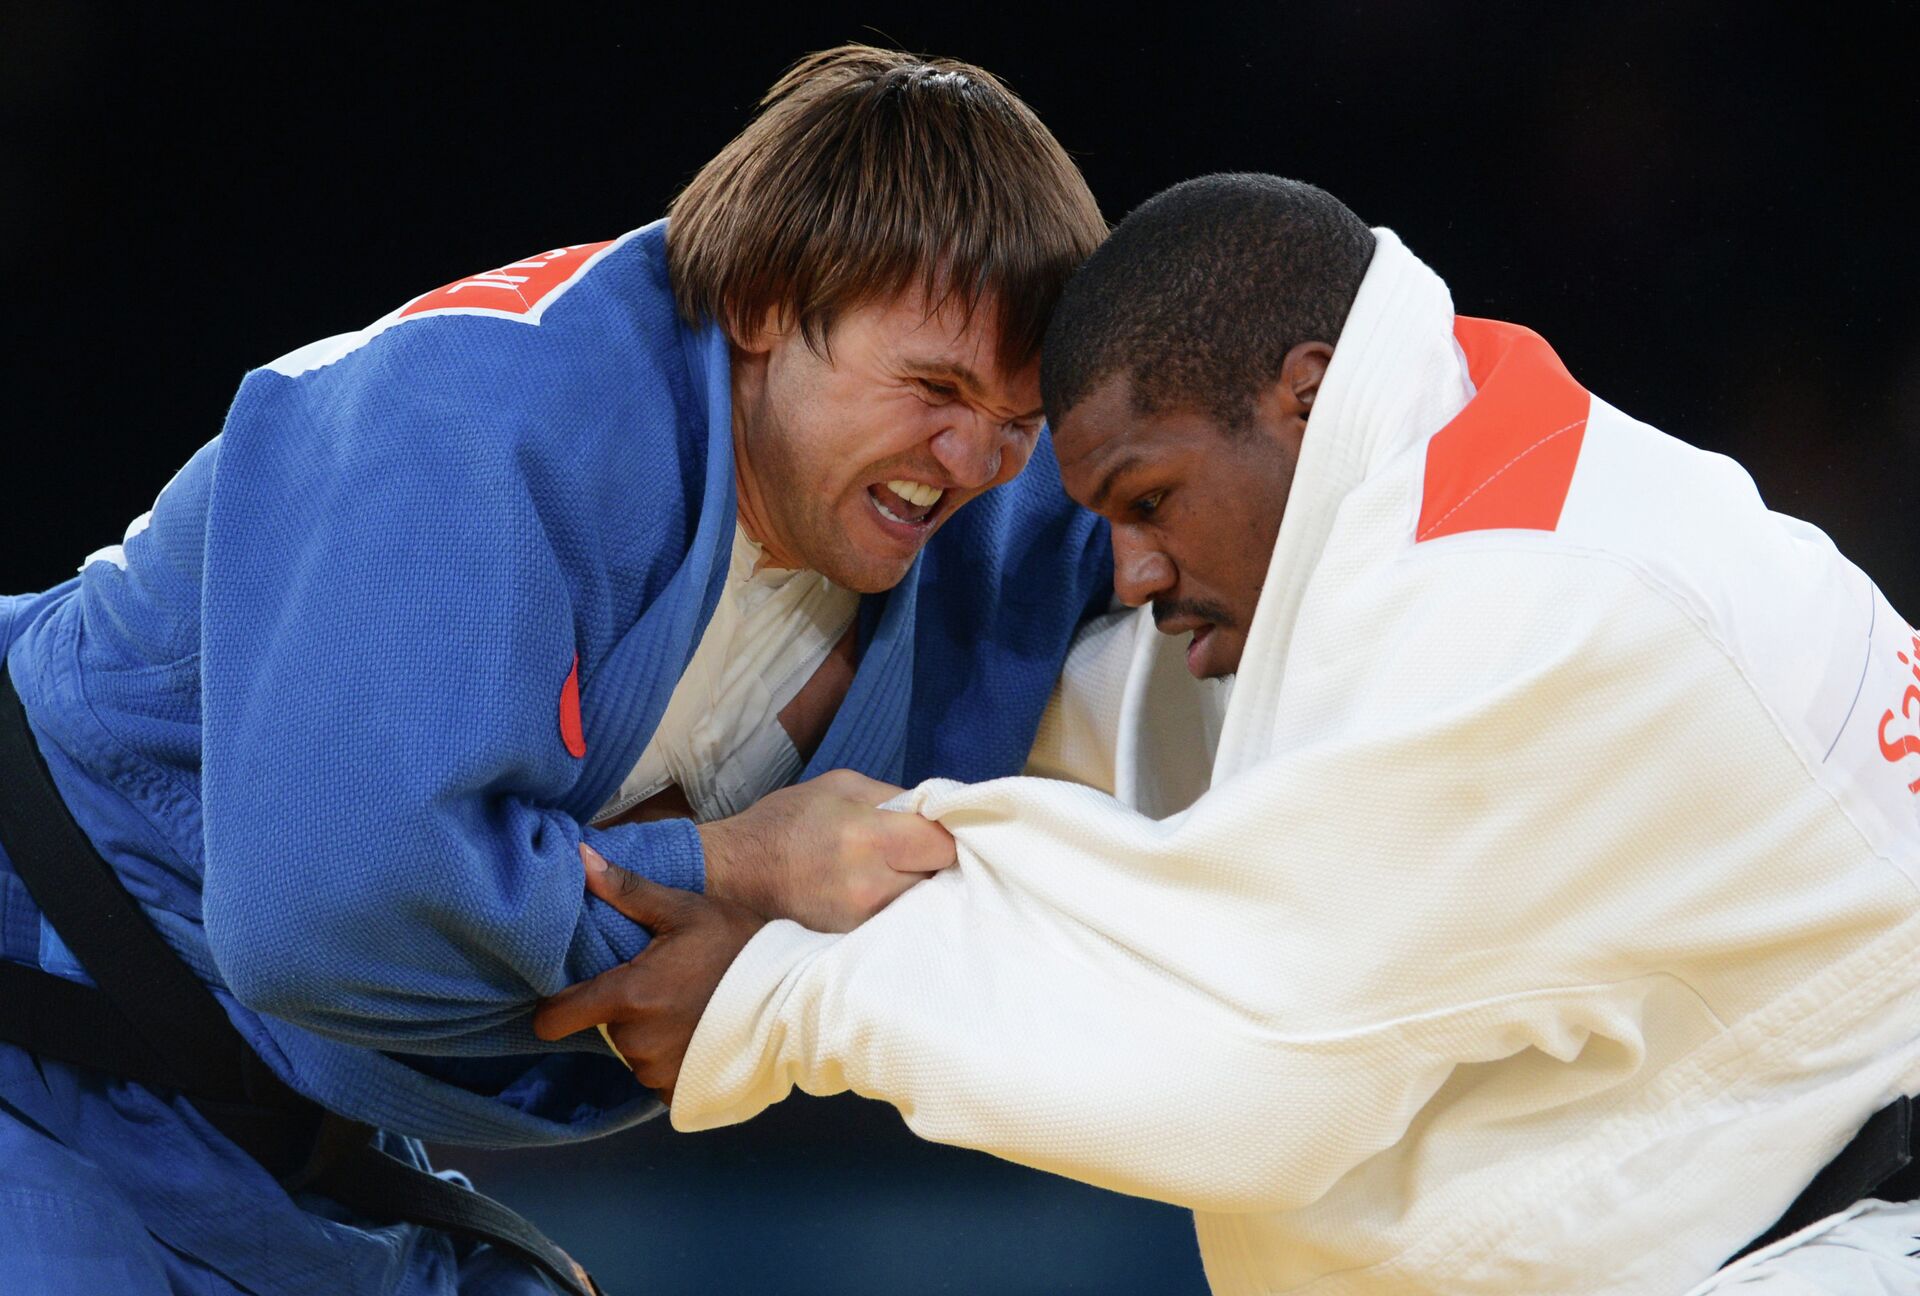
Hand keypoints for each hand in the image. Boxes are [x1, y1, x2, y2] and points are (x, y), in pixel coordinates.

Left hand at [533, 845, 764, 1101]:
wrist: (795, 995)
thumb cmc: (739, 946)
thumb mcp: (685, 910)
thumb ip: (627, 890)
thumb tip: (581, 855)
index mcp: (630, 994)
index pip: (556, 1017)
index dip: (555, 1007)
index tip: (572, 995)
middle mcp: (638, 1040)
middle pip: (604, 1028)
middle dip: (624, 1010)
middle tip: (664, 986)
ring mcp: (660, 1071)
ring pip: (633, 1053)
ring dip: (650, 1036)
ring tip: (689, 1008)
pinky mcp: (680, 1092)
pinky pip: (658, 1078)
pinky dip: (672, 1060)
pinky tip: (699, 1035)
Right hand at [696, 769, 954, 931]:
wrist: (734, 872)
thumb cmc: (787, 822)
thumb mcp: (841, 785)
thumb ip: (895, 796)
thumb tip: (937, 811)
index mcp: (870, 837)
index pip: (945, 845)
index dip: (948, 834)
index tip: (937, 830)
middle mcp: (871, 885)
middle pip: (940, 878)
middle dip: (934, 863)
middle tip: (916, 852)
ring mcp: (863, 921)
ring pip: (921, 904)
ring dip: (917, 888)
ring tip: (892, 872)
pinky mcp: (852, 942)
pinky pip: (896, 923)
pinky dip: (895, 909)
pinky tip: (876, 894)